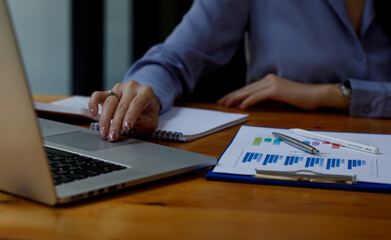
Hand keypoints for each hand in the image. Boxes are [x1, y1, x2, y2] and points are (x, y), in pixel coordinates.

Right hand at [89, 80, 160, 141]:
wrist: (144, 101)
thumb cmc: (148, 112)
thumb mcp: (153, 119)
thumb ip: (147, 121)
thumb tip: (136, 120)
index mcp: (145, 92)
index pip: (136, 104)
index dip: (130, 116)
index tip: (126, 128)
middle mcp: (131, 87)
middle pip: (121, 105)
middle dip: (116, 123)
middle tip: (112, 136)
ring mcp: (119, 88)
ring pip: (109, 102)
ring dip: (104, 119)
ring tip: (104, 132)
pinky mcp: (108, 92)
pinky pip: (97, 95)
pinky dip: (93, 104)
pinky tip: (93, 114)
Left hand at [217, 74, 342, 109]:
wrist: (315, 95)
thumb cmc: (300, 99)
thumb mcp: (279, 99)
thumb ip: (267, 99)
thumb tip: (253, 104)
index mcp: (269, 80)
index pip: (248, 88)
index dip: (235, 94)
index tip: (225, 100)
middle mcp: (268, 79)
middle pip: (245, 89)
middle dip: (231, 96)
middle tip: (220, 102)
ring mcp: (272, 83)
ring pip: (249, 91)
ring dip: (235, 98)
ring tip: (226, 104)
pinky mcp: (276, 90)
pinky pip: (258, 96)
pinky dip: (248, 101)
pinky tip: (241, 106)